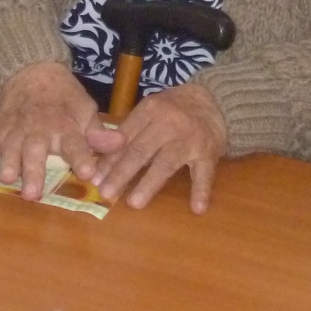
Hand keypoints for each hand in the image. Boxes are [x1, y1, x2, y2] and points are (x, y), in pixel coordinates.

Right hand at [0, 62, 98, 199]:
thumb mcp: (86, 109)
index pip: (76, 145)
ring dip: (9, 163)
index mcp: (66, 127)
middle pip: (36, 151)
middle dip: (34, 171)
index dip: (82, 158)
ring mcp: (17, 128)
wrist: (33, 70)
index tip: (88, 174)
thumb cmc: (64, 97)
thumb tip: (121, 144)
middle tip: (33, 193)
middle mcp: (41, 130)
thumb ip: (99, 133)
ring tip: (7, 179)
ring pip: (11, 147)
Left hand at [83, 81, 227, 210]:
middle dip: (121, 173)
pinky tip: (196, 209)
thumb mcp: (150, 110)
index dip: (109, 158)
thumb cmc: (175, 109)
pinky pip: (205, 173)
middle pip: (141, 150)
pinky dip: (201, 191)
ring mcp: (190, 138)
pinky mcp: (209, 152)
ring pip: (166, 163)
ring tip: (134, 203)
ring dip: (150, 184)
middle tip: (106, 192)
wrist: (215, 101)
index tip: (95, 177)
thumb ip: (128, 130)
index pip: (126, 137)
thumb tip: (99, 154)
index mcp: (150, 110)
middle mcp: (169, 123)